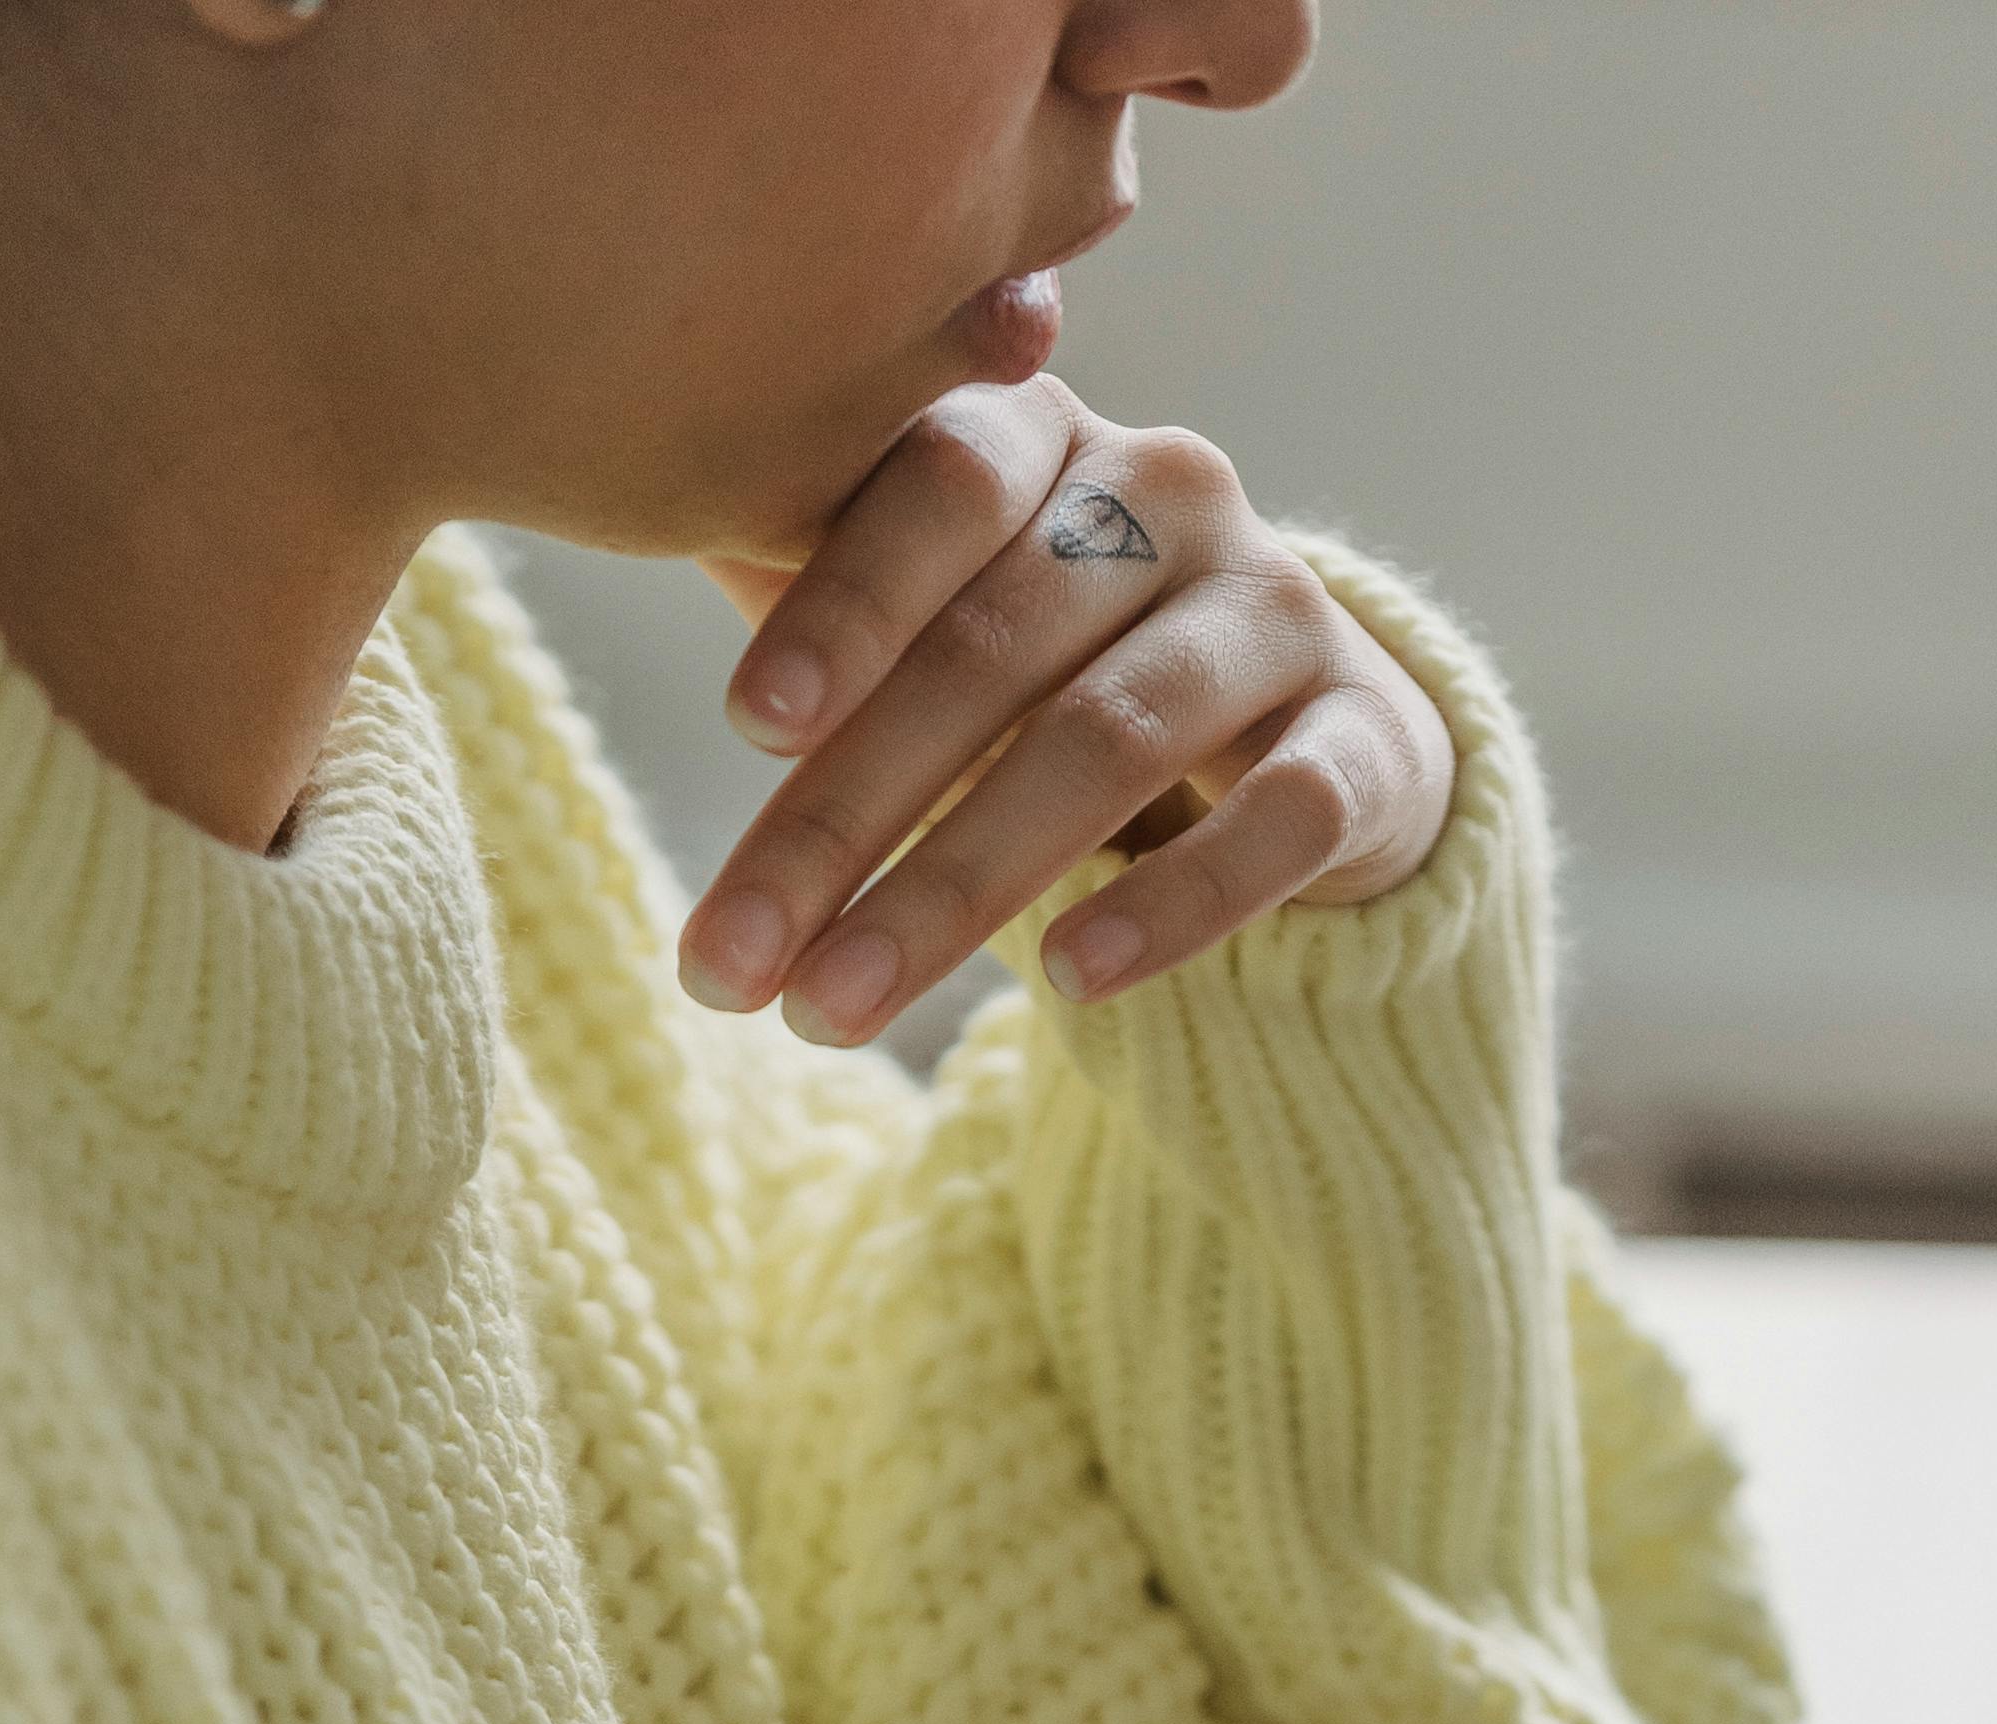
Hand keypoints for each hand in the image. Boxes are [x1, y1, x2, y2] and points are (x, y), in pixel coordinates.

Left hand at [677, 379, 1456, 1045]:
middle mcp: (1174, 497)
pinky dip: (1170, 905)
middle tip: (732, 964)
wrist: (1313, 739)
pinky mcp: (1365, 744)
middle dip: (850, 818)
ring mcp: (1280, 615)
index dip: (844, 606)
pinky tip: (1070, 984)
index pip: (938, 489)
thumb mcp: (944, 611)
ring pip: (1113, 742)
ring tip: (836, 1010)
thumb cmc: (1063, 666)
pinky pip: (1274, 825)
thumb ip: (822, 579)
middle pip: (998, 648)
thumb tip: (631, 510)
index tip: (745, 731)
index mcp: (1052, 441)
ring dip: (962, 887)